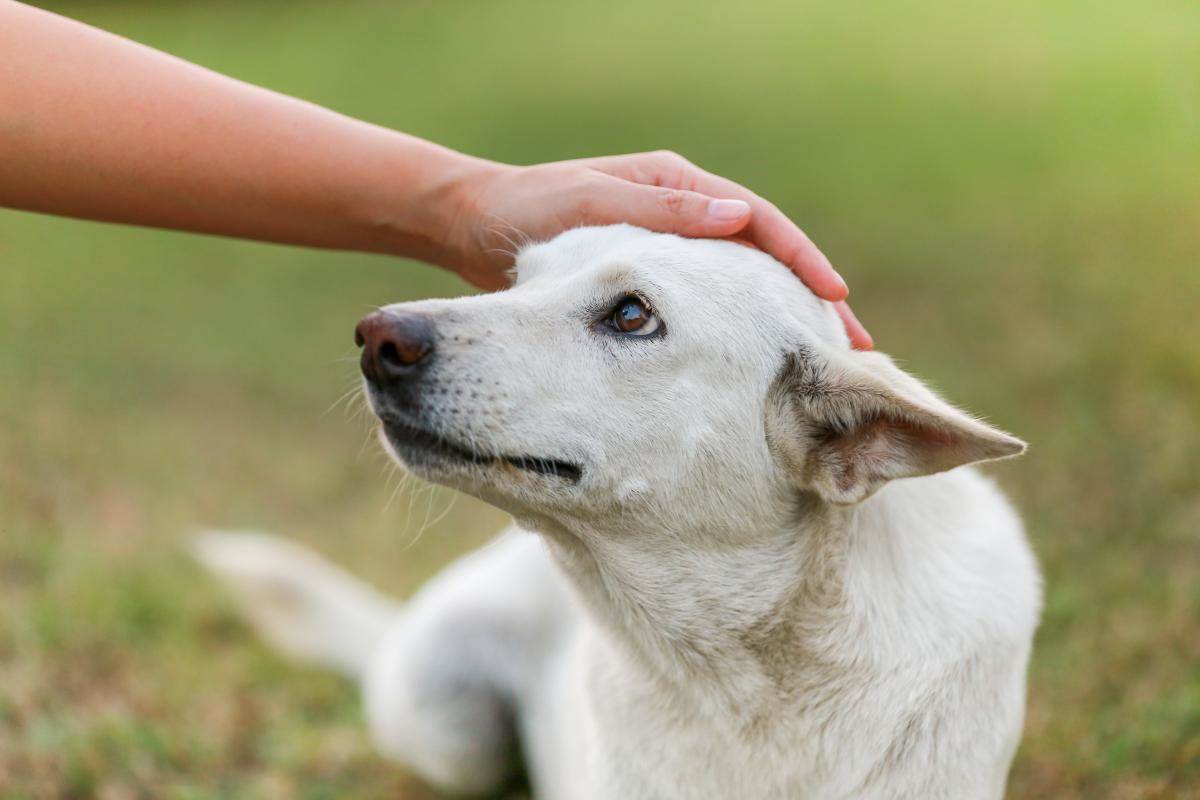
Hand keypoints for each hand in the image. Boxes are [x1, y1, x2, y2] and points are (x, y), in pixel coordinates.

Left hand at [443, 152, 871, 348]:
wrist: (470, 226)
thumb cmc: (528, 210)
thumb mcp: (594, 204)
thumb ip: (663, 214)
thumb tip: (739, 218)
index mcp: (675, 186)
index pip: (757, 221)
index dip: (800, 260)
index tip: (834, 298)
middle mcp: (679, 216)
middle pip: (760, 258)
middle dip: (806, 300)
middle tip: (850, 349)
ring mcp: (665, 251)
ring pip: (738, 289)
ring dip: (777, 323)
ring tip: (817, 368)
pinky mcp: (643, 287)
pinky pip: (703, 311)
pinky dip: (734, 335)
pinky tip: (752, 371)